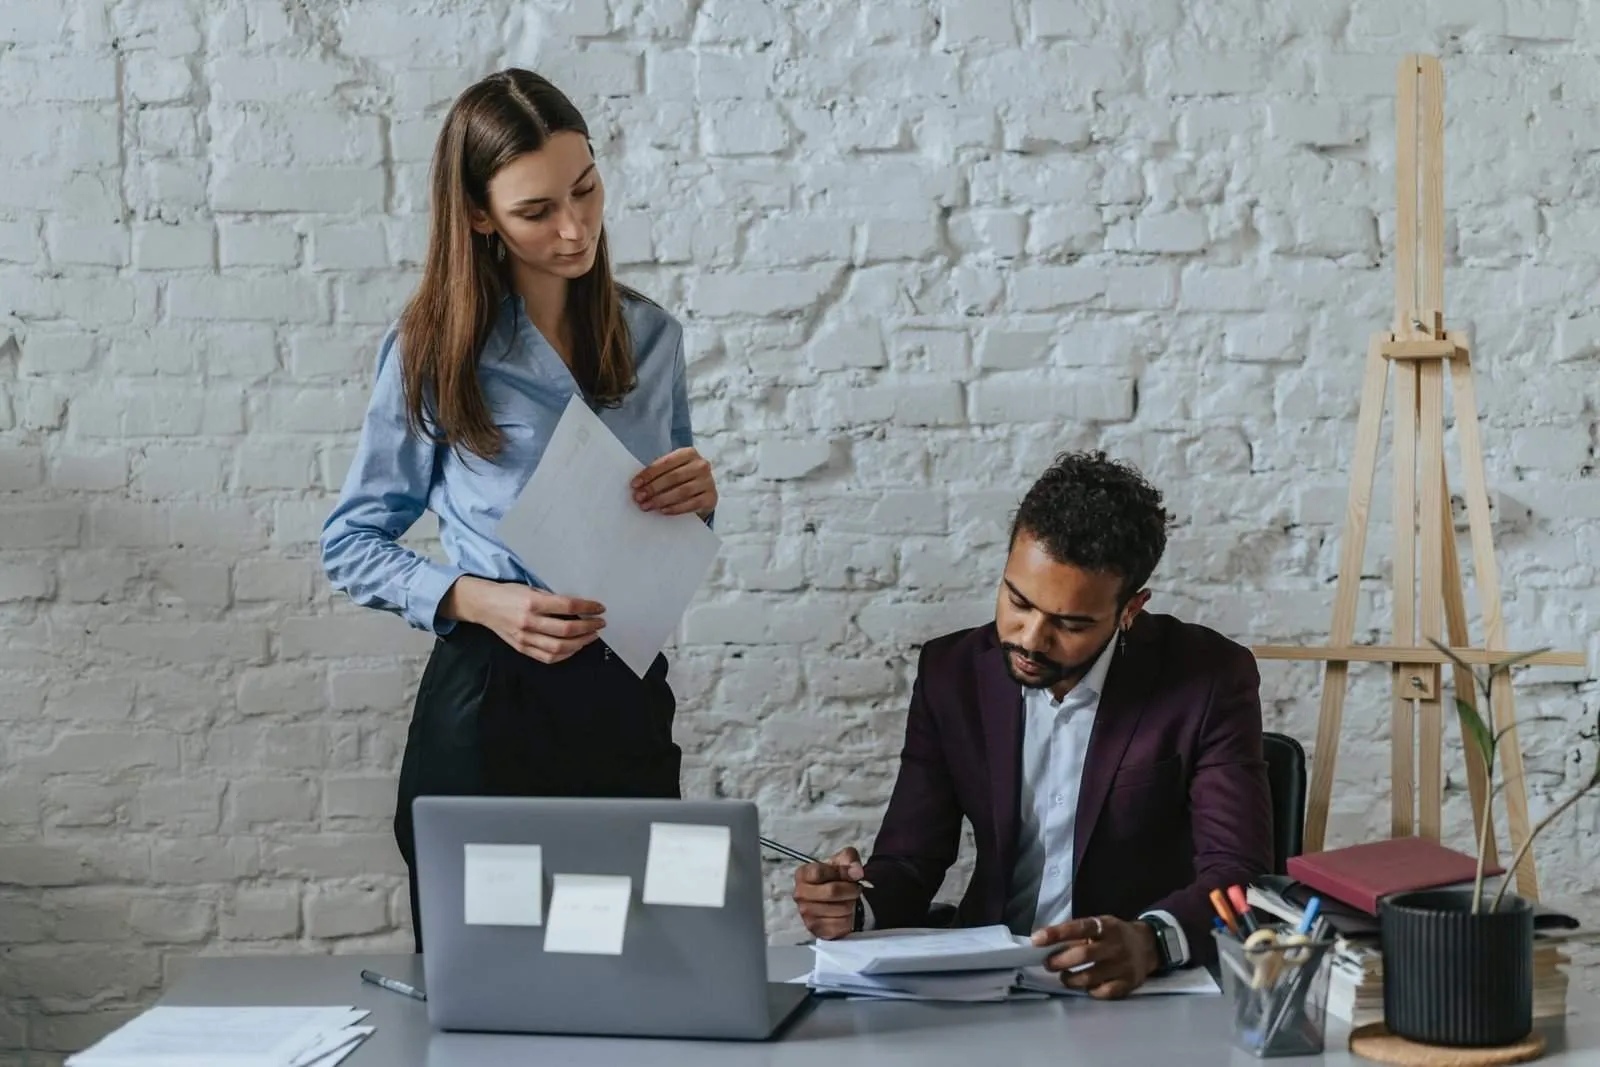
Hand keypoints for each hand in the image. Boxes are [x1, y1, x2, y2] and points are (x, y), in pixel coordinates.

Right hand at [444, 577, 603, 664]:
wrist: (484, 605)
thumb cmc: (508, 594)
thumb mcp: (531, 588)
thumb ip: (552, 599)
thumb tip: (577, 607)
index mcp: (532, 602)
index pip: (568, 606)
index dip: (588, 608)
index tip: (599, 608)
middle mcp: (529, 621)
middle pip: (567, 629)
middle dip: (588, 627)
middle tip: (599, 623)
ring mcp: (525, 637)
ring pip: (559, 647)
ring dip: (580, 643)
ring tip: (591, 636)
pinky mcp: (522, 648)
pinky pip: (547, 657)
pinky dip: (564, 655)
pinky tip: (574, 648)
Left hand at [633, 447, 715, 517]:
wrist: (703, 492)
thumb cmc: (682, 479)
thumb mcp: (673, 470)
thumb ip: (659, 473)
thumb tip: (638, 486)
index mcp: (689, 453)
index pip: (666, 462)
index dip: (649, 473)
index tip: (635, 484)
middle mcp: (701, 465)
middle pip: (673, 477)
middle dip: (653, 488)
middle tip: (639, 497)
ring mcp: (708, 482)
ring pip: (682, 491)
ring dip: (661, 500)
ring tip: (647, 506)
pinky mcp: (711, 498)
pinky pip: (691, 504)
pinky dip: (675, 508)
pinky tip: (663, 511)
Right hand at [792, 847, 865, 940]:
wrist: (834, 897)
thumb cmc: (836, 876)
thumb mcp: (843, 859)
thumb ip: (850, 859)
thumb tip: (856, 872)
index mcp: (802, 874)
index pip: (819, 872)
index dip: (841, 873)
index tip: (852, 875)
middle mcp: (800, 894)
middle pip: (832, 891)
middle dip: (851, 890)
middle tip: (856, 889)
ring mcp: (806, 914)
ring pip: (840, 909)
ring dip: (852, 904)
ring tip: (850, 900)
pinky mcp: (816, 929)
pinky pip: (841, 925)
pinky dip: (850, 919)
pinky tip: (846, 913)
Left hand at [1031, 915, 1158, 999]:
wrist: (1148, 946)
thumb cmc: (1114, 935)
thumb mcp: (1099, 926)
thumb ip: (1076, 934)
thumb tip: (1044, 943)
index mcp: (1106, 926)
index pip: (1079, 928)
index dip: (1056, 934)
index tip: (1036, 939)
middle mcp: (1116, 945)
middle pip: (1083, 955)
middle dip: (1060, 961)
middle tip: (1048, 964)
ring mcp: (1123, 966)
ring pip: (1090, 977)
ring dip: (1071, 979)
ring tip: (1064, 976)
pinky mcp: (1128, 983)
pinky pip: (1103, 992)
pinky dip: (1090, 991)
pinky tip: (1085, 986)